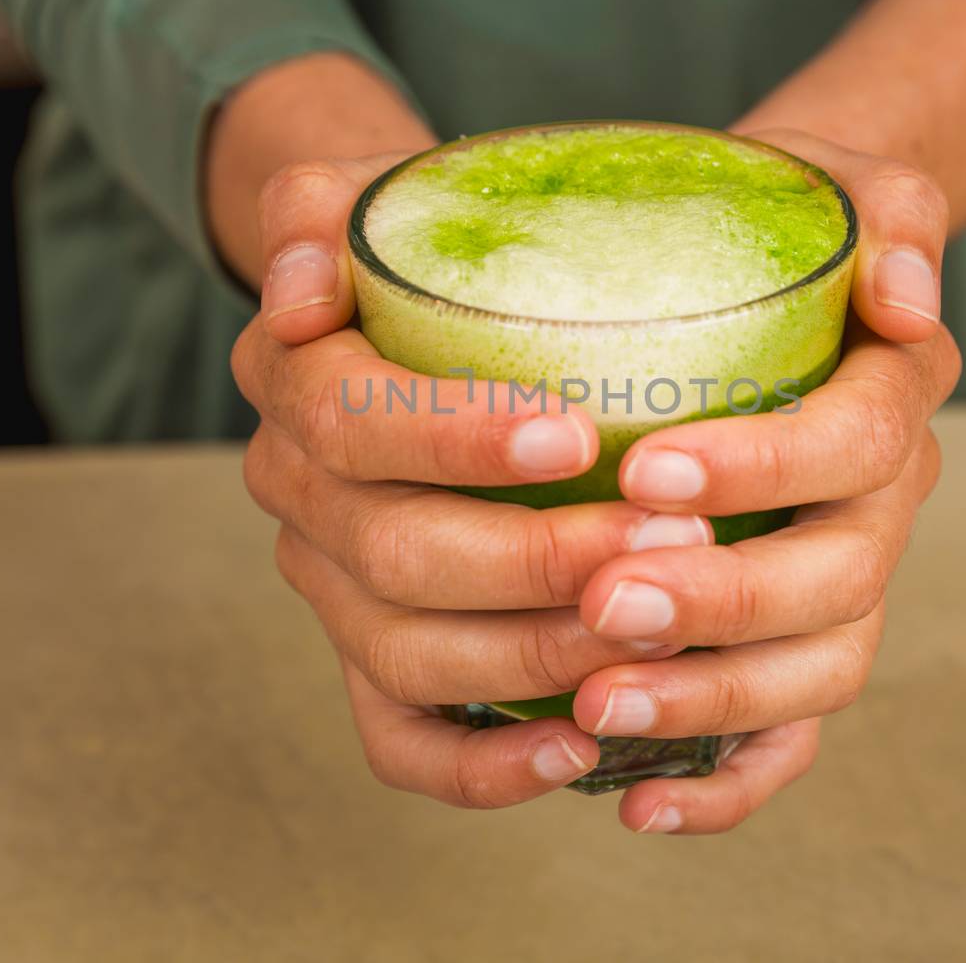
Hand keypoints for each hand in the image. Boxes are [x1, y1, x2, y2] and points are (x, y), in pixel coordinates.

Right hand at [233, 154, 714, 808]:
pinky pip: (401, 741)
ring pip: (409, 655)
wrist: (397, 325)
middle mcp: (301, 499)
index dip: (456, 437)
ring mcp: (333, 590)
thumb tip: (297, 288)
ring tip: (659, 633)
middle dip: (538, 559)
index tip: (578, 436)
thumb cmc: (419, 259)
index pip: (352, 421)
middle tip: (670, 542)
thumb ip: (317, 211)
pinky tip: (577, 751)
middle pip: (395, 555)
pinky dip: (482, 768)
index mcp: (295, 386)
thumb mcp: (364, 198)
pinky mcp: (371, 660)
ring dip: (539, 655)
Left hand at [567, 128, 959, 833]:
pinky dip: (729, 779)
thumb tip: (903, 292)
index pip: (854, 440)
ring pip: (818, 670)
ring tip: (597, 707)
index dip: (766, 464)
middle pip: (839, 578)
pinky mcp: (800, 638)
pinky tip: (638, 797)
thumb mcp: (832, 180)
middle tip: (605, 603)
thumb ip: (884, 210)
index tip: (646, 468)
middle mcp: (881, 502)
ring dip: (714, 702)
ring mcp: (847, 578)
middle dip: (725, 602)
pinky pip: (792, 735)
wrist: (781, 287)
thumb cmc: (780, 227)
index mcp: (889, 396)